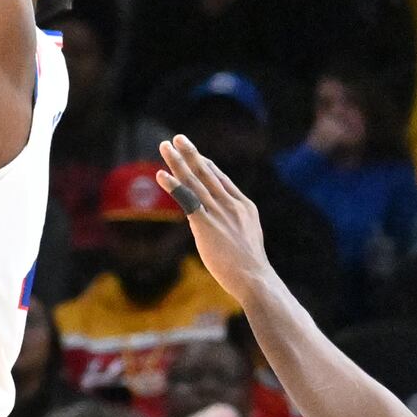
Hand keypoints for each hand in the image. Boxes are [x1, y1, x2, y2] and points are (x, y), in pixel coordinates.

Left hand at [154, 135, 271, 306]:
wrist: (254, 278)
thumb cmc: (250, 266)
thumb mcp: (247, 238)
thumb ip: (235, 226)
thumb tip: (224, 229)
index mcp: (244, 206)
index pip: (221, 180)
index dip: (206, 165)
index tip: (196, 155)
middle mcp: (231, 204)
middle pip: (207, 173)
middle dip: (191, 154)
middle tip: (177, 138)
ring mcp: (219, 213)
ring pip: (194, 181)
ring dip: (178, 162)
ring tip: (165, 146)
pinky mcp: (206, 225)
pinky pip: (187, 200)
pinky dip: (174, 186)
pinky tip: (161, 174)